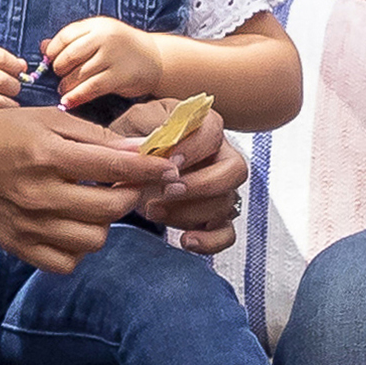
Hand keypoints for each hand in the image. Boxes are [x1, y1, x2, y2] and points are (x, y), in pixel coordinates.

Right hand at [0, 107, 157, 275]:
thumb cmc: (3, 134)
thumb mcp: (48, 120)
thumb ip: (95, 137)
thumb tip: (141, 151)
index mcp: (48, 154)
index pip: (115, 167)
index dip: (150, 169)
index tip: (168, 168)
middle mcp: (39, 193)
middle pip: (111, 209)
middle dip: (130, 195)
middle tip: (126, 184)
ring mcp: (29, 224)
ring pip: (93, 239)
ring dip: (103, 222)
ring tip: (93, 204)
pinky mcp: (19, 246)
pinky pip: (66, 262)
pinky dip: (77, 248)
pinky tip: (72, 226)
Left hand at [43, 16, 161, 113]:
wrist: (156, 59)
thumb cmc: (121, 48)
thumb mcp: (99, 37)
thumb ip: (73, 40)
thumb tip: (42, 46)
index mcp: (98, 25)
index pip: (66, 35)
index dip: (53, 50)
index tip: (49, 61)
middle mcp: (106, 37)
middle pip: (70, 55)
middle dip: (59, 69)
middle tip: (59, 76)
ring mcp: (114, 56)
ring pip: (79, 73)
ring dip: (66, 85)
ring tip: (63, 90)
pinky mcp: (119, 76)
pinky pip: (91, 88)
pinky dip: (76, 96)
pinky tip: (68, 102)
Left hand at [124, 104, 247, 253]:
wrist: (130, 165)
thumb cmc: (137, 139)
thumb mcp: (134, 122)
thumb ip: (140, 129)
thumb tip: (145, 147)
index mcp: (204, 128)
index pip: (214, 132)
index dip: (194, 148)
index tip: (169, 161)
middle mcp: (220, 157)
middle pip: (234, 171)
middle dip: (201, 185)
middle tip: (167, 191)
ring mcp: (220, 189)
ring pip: (225, 204)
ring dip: (189, 212)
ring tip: (152, 211)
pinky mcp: (212, 216)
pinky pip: (226, 233)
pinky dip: (210, 242)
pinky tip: (186, 240)